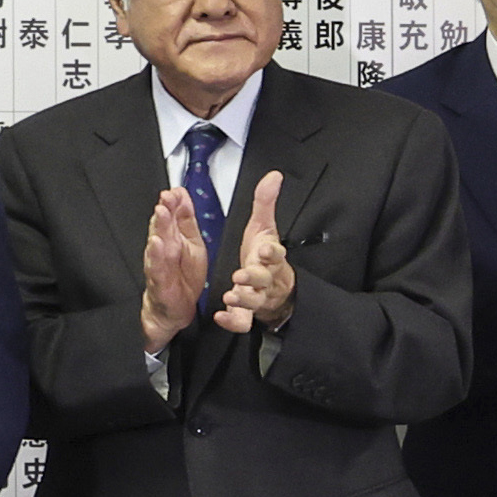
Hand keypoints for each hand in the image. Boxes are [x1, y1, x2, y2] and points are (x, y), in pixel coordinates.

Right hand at [137, 180, 209, 347]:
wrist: (173, 308)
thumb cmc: (182, 276)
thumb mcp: (192, 242)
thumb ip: (186, 219)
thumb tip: (182, 194)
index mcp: (172, 238)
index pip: (171, 216)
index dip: (172, 203)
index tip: (175, 190)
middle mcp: (163, 250)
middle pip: (163, 227)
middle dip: (165, 211)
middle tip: (166, 197)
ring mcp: (159, 265)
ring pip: (158, 245)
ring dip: (158, 229)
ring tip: (161, 214)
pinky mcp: (159, 282)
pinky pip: (156, 268)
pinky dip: (155, 257)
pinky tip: (156, 245)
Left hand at [211, 172, 296, 334]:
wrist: (272, 288)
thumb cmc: (264, 256)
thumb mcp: (264, 228)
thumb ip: (266, 203)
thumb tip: (274, 175)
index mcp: (270, 257)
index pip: (276, 254)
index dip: (272, 253)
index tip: (264, 250)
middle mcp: (265, 278)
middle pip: (264, 279)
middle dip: (254, 277)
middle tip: (241, 275)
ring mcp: (257, 297)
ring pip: (254, 300)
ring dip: (243, 298)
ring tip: (230, 294)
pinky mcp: (246, 313)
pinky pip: (242, 321)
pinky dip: (232, 321)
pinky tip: (220, 316)